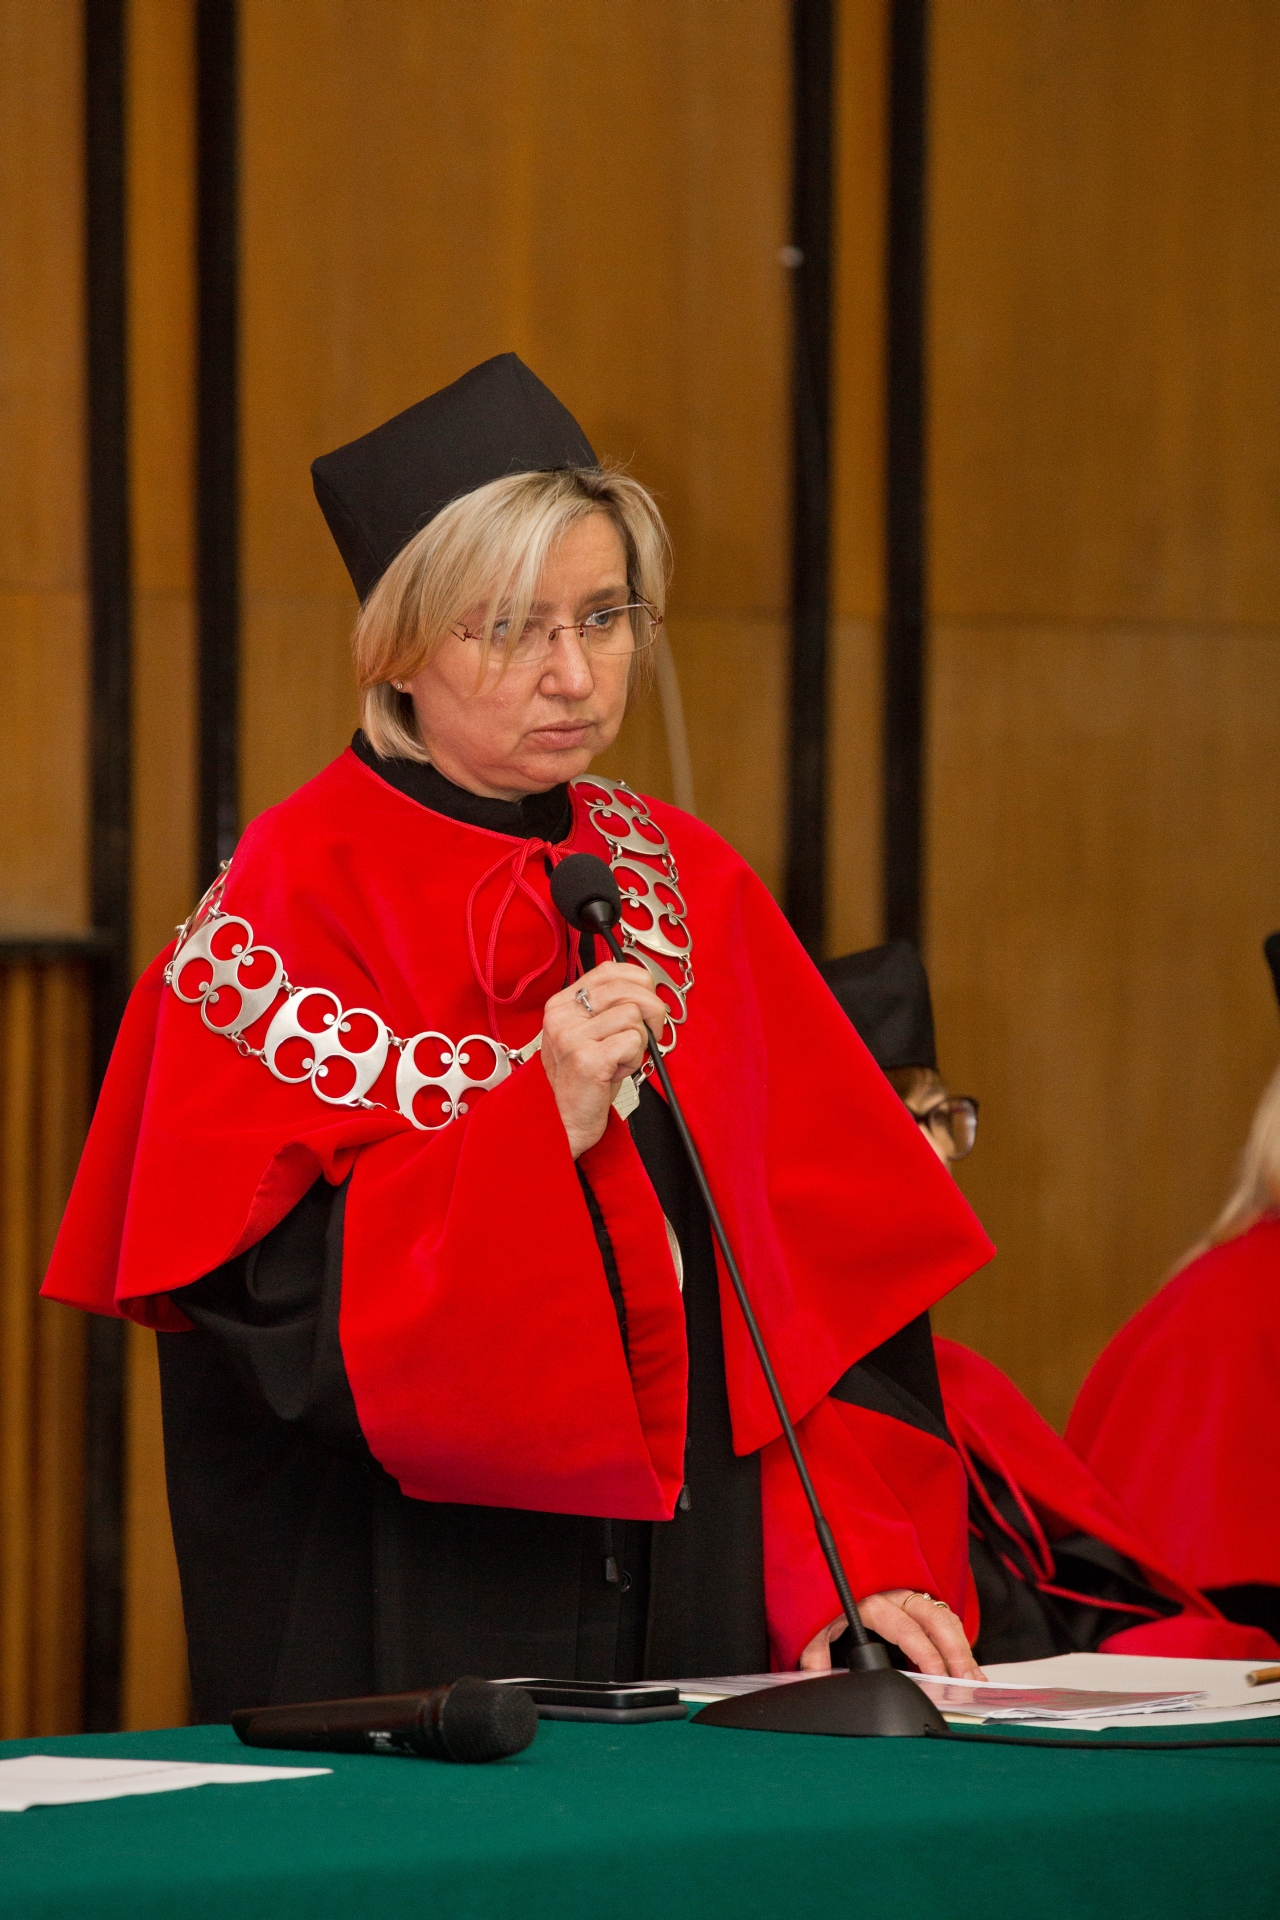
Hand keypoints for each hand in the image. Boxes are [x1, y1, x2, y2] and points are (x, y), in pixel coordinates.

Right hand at [541, 960, 667, 1157]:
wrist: (564, 1122)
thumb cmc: (583, 1079)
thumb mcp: (590, 1032)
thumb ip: (608, 1006)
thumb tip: (646, 986)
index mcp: (562, 1004)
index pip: (610, 970)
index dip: (640, 983)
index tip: (645, 1003)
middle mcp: (562, 1016)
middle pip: (628, 989)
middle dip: (651, 1011)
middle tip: (647, 1035)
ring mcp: (572, 1036)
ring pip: (634, 1016)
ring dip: (638, 1042)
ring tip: (619, 1059)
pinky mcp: (587, 1059)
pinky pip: (633, 1041)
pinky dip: (634, 1059)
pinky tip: (616, 1071)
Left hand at [799, 1590, 984, 1678]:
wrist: (832, 1559)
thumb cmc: (825, 1590)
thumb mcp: (815, 1619)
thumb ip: (815, 1649)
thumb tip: (813, 1678)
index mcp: (875, 1600)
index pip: (907, 1630)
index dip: (925, 1655)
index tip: (938, 1677)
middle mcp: (898, 1594)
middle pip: (936, 1621)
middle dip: (956, 1652)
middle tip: (967, 1682)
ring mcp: (911, 1595)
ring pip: (945, 1618)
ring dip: (962, 1648)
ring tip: (974, 1678)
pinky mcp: (919, 1598)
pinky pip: (945, 1617)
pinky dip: (959, 1640)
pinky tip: (967, 1663)